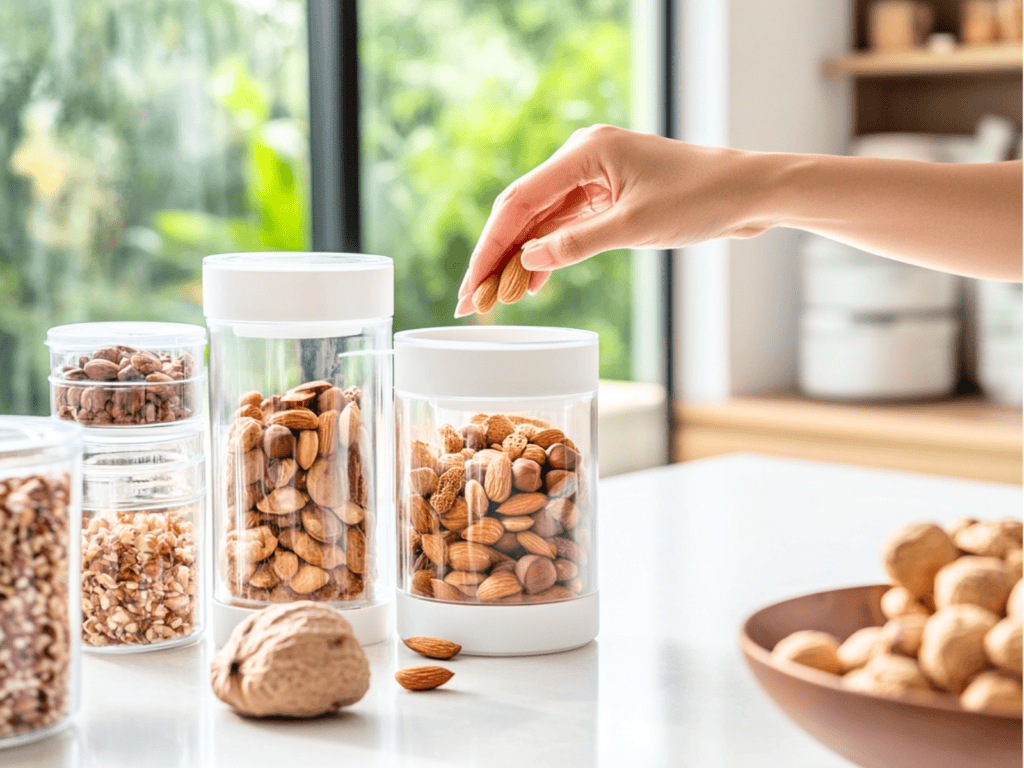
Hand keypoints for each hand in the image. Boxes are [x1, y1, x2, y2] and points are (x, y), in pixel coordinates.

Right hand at [455, 124, 772, 315]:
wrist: (751, 193)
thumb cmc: (701, 199)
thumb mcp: (634, 227)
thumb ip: (576, 243)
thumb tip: (527, 261)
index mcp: (584, 151)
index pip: (519, 202)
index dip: (490, 247)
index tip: (471, 285)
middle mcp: (583, 158)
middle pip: (524, 210)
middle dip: (497, 256)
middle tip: (473, 299)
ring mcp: (596, 176)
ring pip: (543, 220)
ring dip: (522, 258)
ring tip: (498, 299)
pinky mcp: (610, 195)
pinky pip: (567, 224)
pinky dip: (550, 252)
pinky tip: (534, 282)